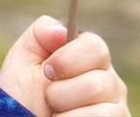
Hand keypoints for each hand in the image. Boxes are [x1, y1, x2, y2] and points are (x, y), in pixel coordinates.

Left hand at [0, 15, 128, 116]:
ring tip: (55, 112)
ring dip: (65, 109)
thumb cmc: (23, 92)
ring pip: (100, 108)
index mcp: (90, 59)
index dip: (67, 59)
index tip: (47, 70)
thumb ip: (41, 33)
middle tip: (48, 96)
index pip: (96, 47)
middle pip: (97, 82)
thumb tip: (61, 30)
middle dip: (61, 91)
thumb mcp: (24, 58)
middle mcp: (109, 82)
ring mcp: (116, 108)